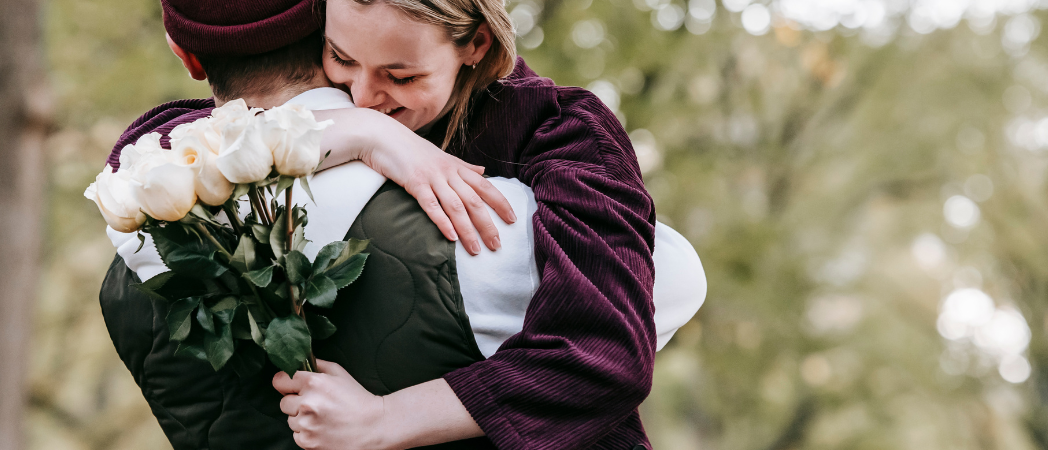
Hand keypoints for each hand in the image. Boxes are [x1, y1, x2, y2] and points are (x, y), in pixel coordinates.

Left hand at [273, 359, 386, 449]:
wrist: (374, 427)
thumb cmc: (358, 399)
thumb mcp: (340, 374)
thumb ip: (318, 365)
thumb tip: (300, 362)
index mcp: (314, 383)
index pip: (280, 380)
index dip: (285, 383)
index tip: (290, 386)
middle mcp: (307, 403)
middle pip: (283, 402)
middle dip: (296, 402)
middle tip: (315, 404)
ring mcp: (306, 424)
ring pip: (290, 420)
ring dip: (302, 419)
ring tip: (322, 418)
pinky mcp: (308, 441)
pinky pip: (296, 435)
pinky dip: (306, 433)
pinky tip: (322, 429)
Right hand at [315, 108, 516, 254]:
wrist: (381, 135)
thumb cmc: (410, 148)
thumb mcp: (441, 156)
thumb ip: (463, 167)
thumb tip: (483, 171)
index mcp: (456, 166)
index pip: (485, 186)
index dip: (500, 202)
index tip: (512, 219)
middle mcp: (448, 172)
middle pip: (474, 200)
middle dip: (488, 224)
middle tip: (497, 245)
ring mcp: (431, 177)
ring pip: (456, 206)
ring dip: (468, 230)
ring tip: (476, 249)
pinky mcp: (414, 183)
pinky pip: (431, 205)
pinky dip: (443, 221)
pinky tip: (451, 237)